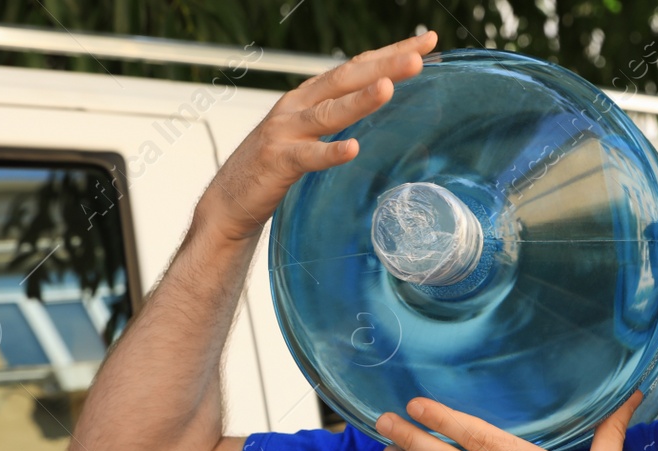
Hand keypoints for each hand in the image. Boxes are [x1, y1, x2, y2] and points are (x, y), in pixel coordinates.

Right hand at [195, 30, 436, 243]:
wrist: (231, 200)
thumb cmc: (275, 165)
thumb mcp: (312, 133)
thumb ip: (340, 116)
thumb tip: (382, 103)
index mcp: (310, 96)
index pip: (356, 67)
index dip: (389, 53)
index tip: (426, 42)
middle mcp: (298, 106)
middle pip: (346, 79)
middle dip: (383, 66)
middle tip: (417, 56)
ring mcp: (285, 132)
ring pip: (328, 112)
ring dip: (359, 100)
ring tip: (388, 88)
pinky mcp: (277, 162)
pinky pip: (308, 158)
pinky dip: (330, 153)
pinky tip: (352, 149)